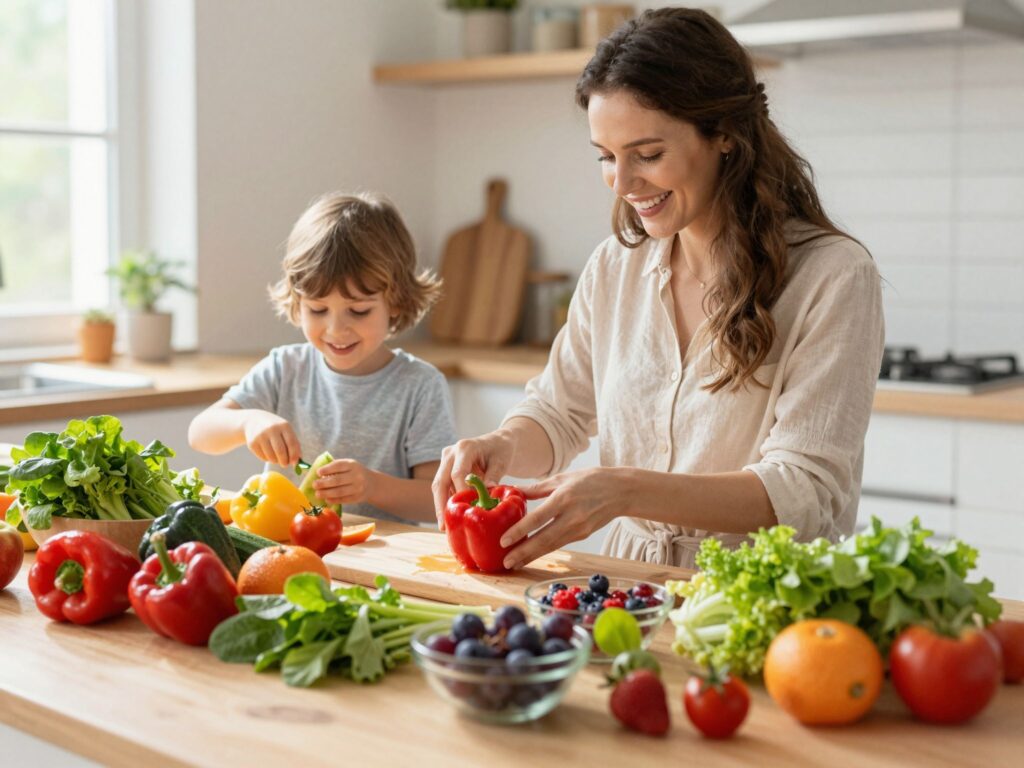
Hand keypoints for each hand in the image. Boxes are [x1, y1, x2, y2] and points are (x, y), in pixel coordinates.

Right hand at [243, 411, 299, 466]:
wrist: (254, 421)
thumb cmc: (276, 429)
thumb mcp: (286, 431)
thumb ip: (294, 444)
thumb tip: (298, 462)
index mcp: (284, 426)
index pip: (292, 443)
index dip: (294, 455)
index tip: (294, 463)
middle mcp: (272, 429)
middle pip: (281, 451)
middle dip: (285, 461)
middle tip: (285, 465)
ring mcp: (261, 436)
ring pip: (271, 457)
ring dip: (276, 461)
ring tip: (276, 458)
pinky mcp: (252, 443)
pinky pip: (263, 458)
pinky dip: (267, 459)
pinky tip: (267, 453)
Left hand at [313, 459, 375, 504]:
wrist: (372, 484)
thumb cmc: (354, 473)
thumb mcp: (349, 465)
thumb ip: (335, 467)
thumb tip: (318, 474)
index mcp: (353, 465)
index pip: (339, 466)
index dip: (327, 469)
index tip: (318, 472)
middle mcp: (357, 476)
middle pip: (338, 480)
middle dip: (324, 483)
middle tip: (314, 485)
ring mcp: (358, 488)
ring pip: (339, 492)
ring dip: (326, 493)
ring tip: (317, 494)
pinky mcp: (357, 498)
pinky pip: (343, 500)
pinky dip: (333, 500)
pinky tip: (326, 499)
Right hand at [432, 430, 516, 529]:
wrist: (498, 442)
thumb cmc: (501, 451)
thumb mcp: (502, 462)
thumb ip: (494, 476)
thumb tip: (487, 494)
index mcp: (465, 448)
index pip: (457, 474)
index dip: (460, 493)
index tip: (466, 510)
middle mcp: (450, 453)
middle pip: (440, 482)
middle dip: (441, 505)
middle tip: (444, 526)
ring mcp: (446, 461)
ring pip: (438, 487)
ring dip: (441, 507)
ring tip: (445, 527)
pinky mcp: (446, 469)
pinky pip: (444, 488)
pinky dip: (446, 502)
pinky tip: (450, 518)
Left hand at [498, 467, 631, 569]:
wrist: (622, 491)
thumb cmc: (591, 480)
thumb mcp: (563, 478)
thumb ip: (538, 487)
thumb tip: (515, 491)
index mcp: (564, 498)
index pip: (538, 518)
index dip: (520, 531)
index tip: (504, 540)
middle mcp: (572, 517)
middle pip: (543, 539)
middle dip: (523, 552)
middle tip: (505, 562)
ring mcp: (579, 529)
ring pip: (551, 546)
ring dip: (531, 556)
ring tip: (514, 563)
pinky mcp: (583, 535)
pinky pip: (559, 544)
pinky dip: (544, 551)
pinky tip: (531, 555)